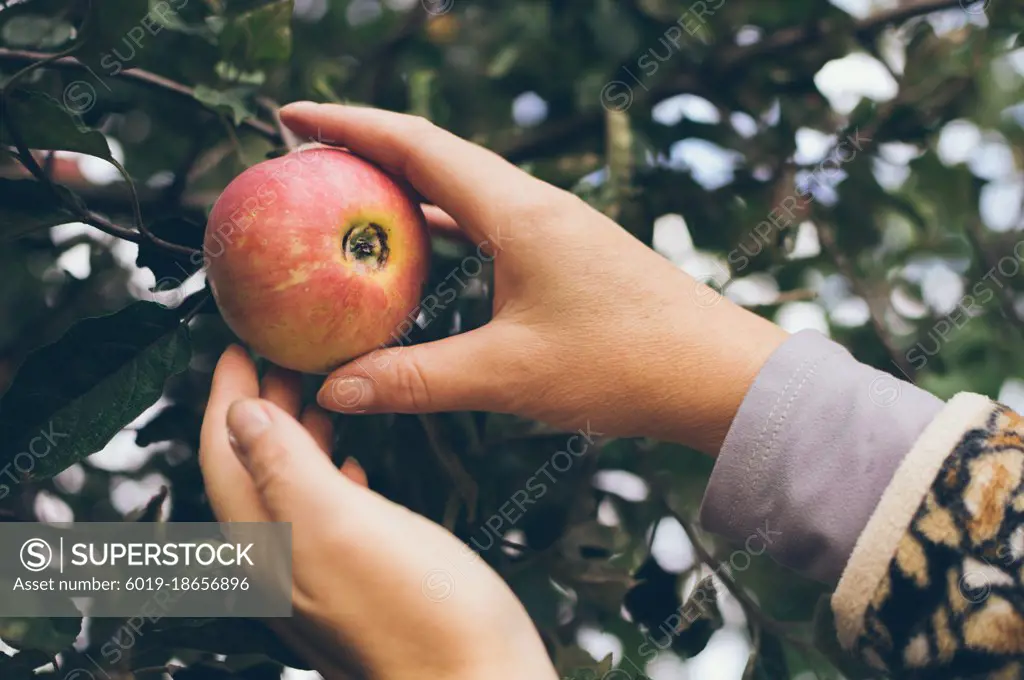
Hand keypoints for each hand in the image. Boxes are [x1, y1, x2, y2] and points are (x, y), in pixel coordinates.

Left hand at [199, 346, 557, 679]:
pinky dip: (334, 475)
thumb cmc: (419, 615)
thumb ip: (286, 468)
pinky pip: (331, 513)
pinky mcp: (364, 580)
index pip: (226, 455)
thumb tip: (242, 415)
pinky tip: (355, 462)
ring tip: (318, 389)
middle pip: (257, 467)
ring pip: (295, 486)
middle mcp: (285, 563)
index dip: (227, 395)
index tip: (239, 345)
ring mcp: (324, 574)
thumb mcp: (341, 527)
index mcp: (268, 546)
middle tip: (282, 351)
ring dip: (300, 433)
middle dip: (262, 404)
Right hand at [280, 102, 787, 454]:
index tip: (290, 115)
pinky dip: (443, 226)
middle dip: (367, 148)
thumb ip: (416, 380)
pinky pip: (487, 222)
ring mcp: (554, 226)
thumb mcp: (509, 375)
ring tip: (351, 197)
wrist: (719, 373)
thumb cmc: (624, 365)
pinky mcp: (567, 253)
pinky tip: (423, 249)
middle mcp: (534, 204)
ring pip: (463, 188)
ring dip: (406, 186)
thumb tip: (334, 391)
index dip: (347, 124)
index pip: (415, 145)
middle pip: (435, 154)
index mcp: (517, 211)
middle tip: (306, 158)